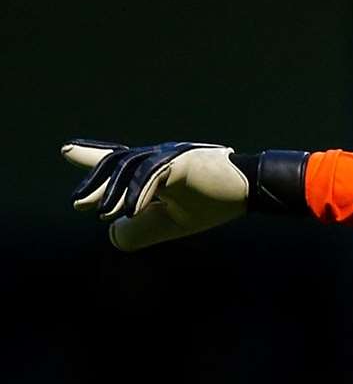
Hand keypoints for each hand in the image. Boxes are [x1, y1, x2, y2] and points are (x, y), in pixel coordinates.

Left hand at [64, 140, 248, 250]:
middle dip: (97, 182)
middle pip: (120, 164)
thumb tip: (111, 232)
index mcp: (156, 171)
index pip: (121, 164)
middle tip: (78, 203)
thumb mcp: (172, 223)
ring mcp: (169, 157)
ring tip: (97, 212)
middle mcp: (158, 158)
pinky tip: (131, 212)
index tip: (69, 152)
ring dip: (114, 193)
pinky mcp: (181, 162)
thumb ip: (141, 230)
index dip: (93, 157)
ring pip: (132, 170)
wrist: (252, 188)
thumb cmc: (215, 202)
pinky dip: (140, 194)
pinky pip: (154, 176)